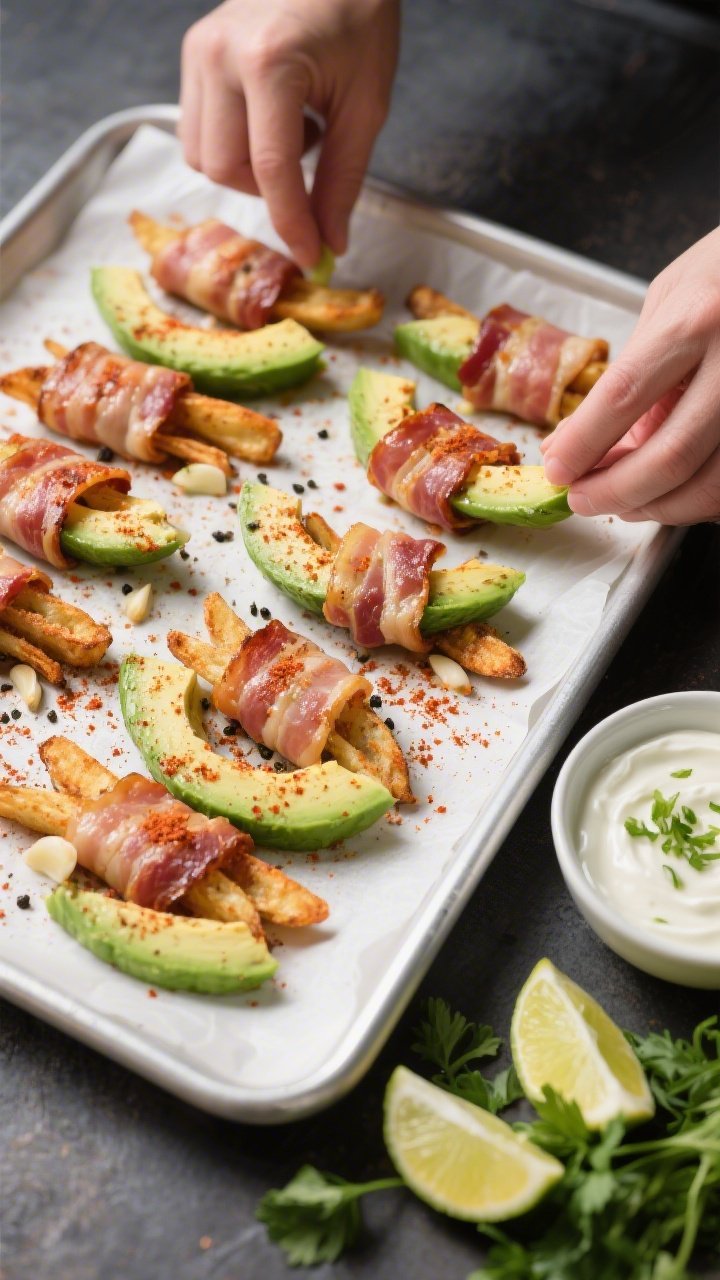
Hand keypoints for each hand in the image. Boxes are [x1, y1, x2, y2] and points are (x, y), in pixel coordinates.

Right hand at [179, 0, 399, 266]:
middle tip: (309, 167)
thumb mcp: (365, 105)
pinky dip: (232, 145)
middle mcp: (221, 55)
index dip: (292, 224)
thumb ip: (344, 180)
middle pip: (224, 169)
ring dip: (246, 169)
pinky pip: (196, 129)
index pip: (271, 170)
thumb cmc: (358, 18)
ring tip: (291, 134)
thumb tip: (330, 242)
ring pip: (201, 155)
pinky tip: (269, 119)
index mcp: (270, 63)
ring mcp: (199, 52)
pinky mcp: (193, 54)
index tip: (311, 257)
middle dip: (267, 191)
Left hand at [542, 227, 719, 524]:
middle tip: (583, 500)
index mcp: (697, 320)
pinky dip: (696, 501)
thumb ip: (627, 374)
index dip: (583, 445)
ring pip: (710, 485)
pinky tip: (671, 494)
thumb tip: (572, 442)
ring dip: (658, 508)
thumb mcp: (667, 304)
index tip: (557, 471)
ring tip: (625, 503)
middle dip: (616, 493)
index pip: (624, 396)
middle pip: (671, 455)